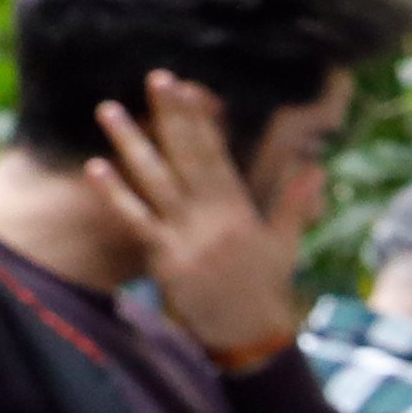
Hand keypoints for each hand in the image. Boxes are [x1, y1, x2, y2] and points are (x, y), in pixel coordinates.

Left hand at [83, 72, 304, 368]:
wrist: (247, 333)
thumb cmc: (265, 288)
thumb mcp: (285, 245)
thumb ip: (295, 205)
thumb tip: (315, 169)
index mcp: (239, 210)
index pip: (217, 153)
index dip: (200, 118)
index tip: (186, 87)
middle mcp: (211, 217)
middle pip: (186, 156)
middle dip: (170, 116)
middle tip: (154, 79)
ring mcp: (185, 236)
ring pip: (154, 180)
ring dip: (130, 142)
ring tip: (108, 108)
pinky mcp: (164, 256)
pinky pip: (135, 220)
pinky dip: (115, 194)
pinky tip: (96, 167)